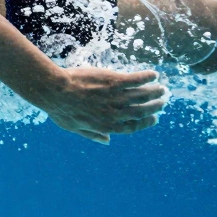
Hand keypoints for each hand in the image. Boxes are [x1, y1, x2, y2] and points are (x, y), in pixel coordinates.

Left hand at [41, 68, 166, 143]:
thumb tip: (107, 141)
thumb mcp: (74, 127)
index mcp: (106, 126)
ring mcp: (115, 97)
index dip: (145, 123)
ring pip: (142, 95)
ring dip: (154, 92)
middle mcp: (115, 113)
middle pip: (141, 111)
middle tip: (162, 101)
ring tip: (162, 88)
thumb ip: (93, 135)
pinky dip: (146, 77)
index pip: (132, 127)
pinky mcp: (113, 81)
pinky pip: (136, 80)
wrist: (54, 90)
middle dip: (154, 106)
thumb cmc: (60, 109)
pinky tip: (153, 74)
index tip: (153, 118)